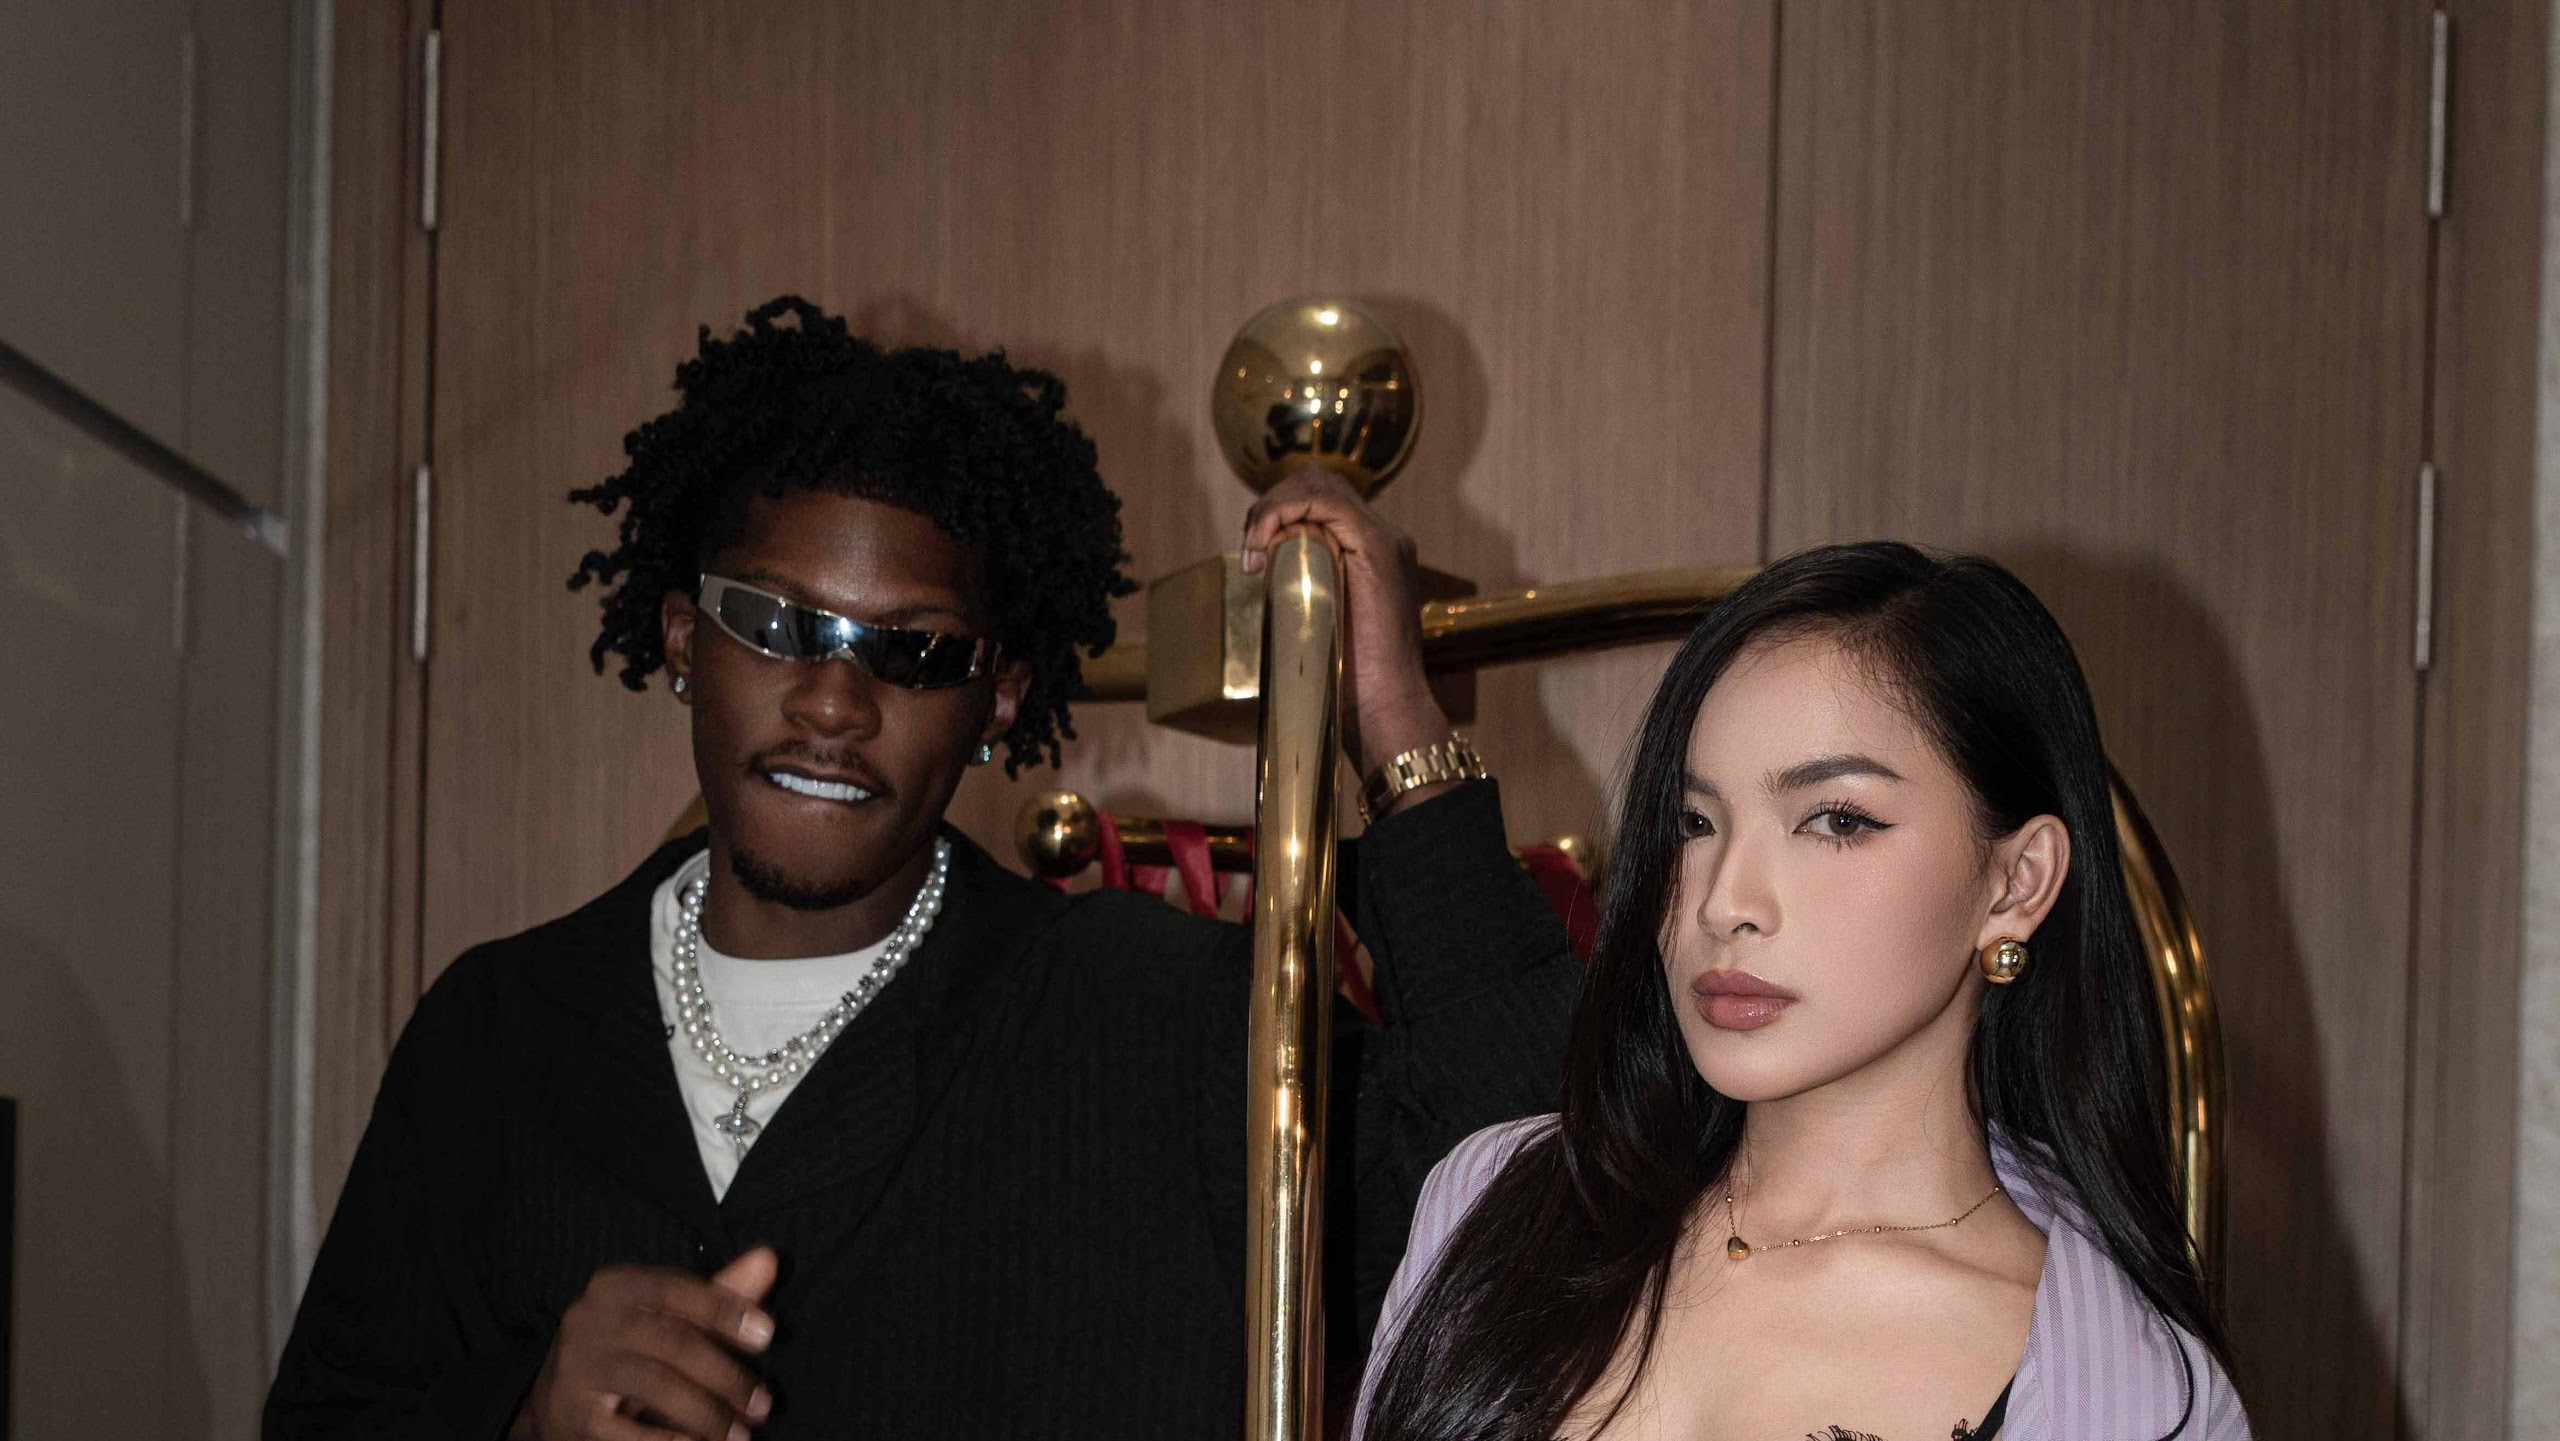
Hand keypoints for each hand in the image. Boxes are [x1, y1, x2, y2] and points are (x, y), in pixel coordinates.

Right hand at [511, 1246, 779, 1440]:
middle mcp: (587, 1320)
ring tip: (742, 1434)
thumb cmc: (629, 1351)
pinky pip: (630, 1432)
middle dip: (725, 1374)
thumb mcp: (666, 1319)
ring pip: (656, 1385)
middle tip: (763, 1403)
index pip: (675, 1287)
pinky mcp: (572, 1416)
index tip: (767, 1335)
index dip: (724, 1308)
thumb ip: (717, 1294)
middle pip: (672, 1340)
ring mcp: (575, 1369)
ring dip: (708, 1414)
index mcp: (612, 1286)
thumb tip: (769, 1258)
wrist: (558, 1402)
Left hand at [1240, 468, 1454, 809]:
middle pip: (1318, 481)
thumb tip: (1264, 567)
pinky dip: (1283, 513)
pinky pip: (1324, 502)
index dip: (1277, 512)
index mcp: (1370, 551)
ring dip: (1273, 508)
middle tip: (1250, 551)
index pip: (1319, 500)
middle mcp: (1382, 537)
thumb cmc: (1348, 680)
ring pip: (1318, 484)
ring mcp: (1383, 539)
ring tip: (1255, 551)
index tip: (1253, 557)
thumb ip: (1301, 587)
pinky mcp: (1377, 546)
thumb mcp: (1316, 618)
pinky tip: (1264, 546)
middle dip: (1271, 504)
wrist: (1384, 707)